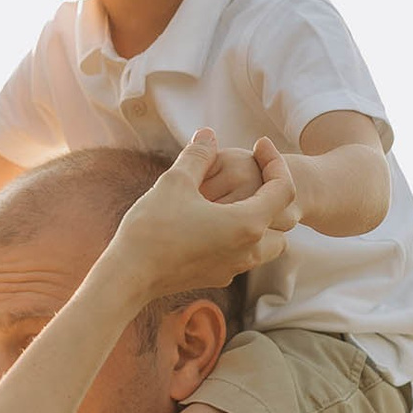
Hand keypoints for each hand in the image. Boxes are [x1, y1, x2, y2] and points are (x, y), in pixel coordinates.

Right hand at [110, 130, 301, 298]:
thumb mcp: (176, 182)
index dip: (276, 161)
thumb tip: (207, 134)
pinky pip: (242, 255)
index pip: (283, 189)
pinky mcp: (217, 277)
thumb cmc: (153, 229)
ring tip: (234, 199)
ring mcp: (234, 267)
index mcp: (248, 223)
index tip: (259, 144)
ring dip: (259, 220)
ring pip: (266, 244)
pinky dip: (239, 237)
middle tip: (253, 174)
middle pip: (282, 222)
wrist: (129, 278)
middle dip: (272, 195)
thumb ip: (198, 155)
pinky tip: (213, 223)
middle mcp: (249, 250)